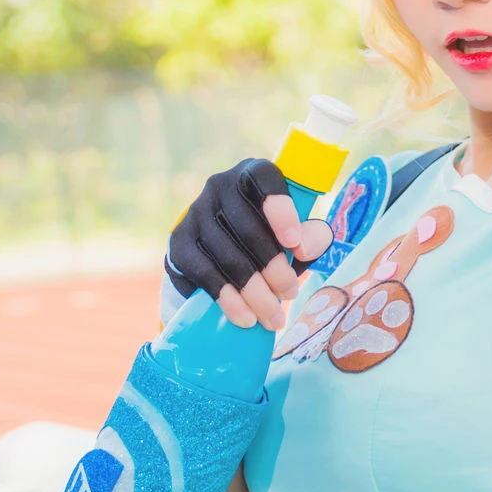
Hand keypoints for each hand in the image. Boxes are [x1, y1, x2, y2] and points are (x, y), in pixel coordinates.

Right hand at [166, 158, 333, 330]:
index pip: (263, 179)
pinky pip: (204, 273)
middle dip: (273, 267)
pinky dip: (228, 299)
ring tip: (274, 317)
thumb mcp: (299, 234)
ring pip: (228, 256)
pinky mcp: (179, 242)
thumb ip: (312, 236)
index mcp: (252, 173)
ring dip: (254, 292)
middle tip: (290, 293)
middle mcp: (219, 186)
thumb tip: (304, 247)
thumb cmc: (272, 239)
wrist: (222, 256)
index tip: (294, 244)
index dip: (280, 210)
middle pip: (247, 228)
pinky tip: (246, 317)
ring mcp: (195, 212)